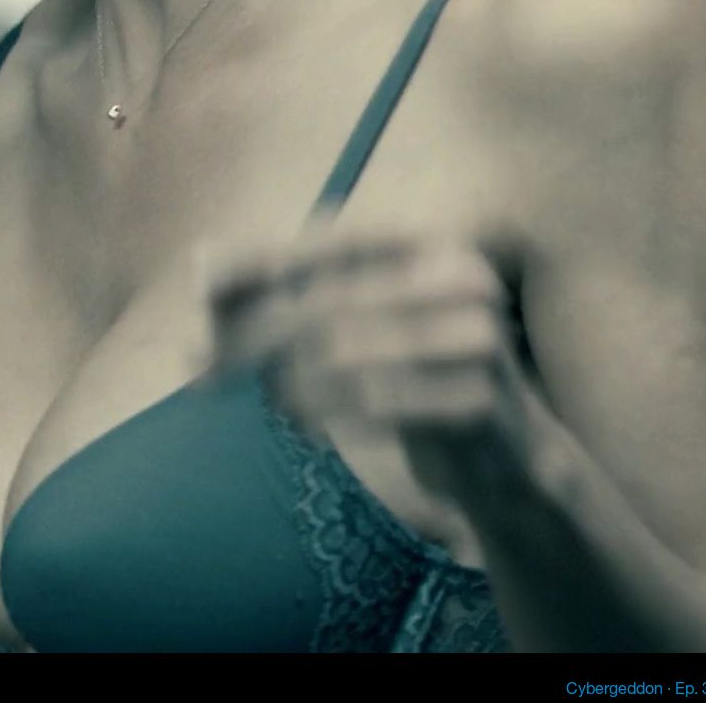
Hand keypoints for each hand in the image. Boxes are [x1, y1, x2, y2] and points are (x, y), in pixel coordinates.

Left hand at [197, 218, 562, 510]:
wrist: (507, 466)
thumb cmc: (415, 383)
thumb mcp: (354, 330)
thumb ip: (283, 295)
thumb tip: (200, 265)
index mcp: (431, 247)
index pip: (332, 240)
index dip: (262, 259)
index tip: (198, 284)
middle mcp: (460, 278)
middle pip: (328, 300)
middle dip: (253, 335)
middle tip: (201, 369)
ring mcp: (478, 337)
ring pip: (345, 351)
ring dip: (283, 379)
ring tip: (262, 400)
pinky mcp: (482, 399)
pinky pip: (378, 403)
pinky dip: (325, 412)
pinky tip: (300, 425)